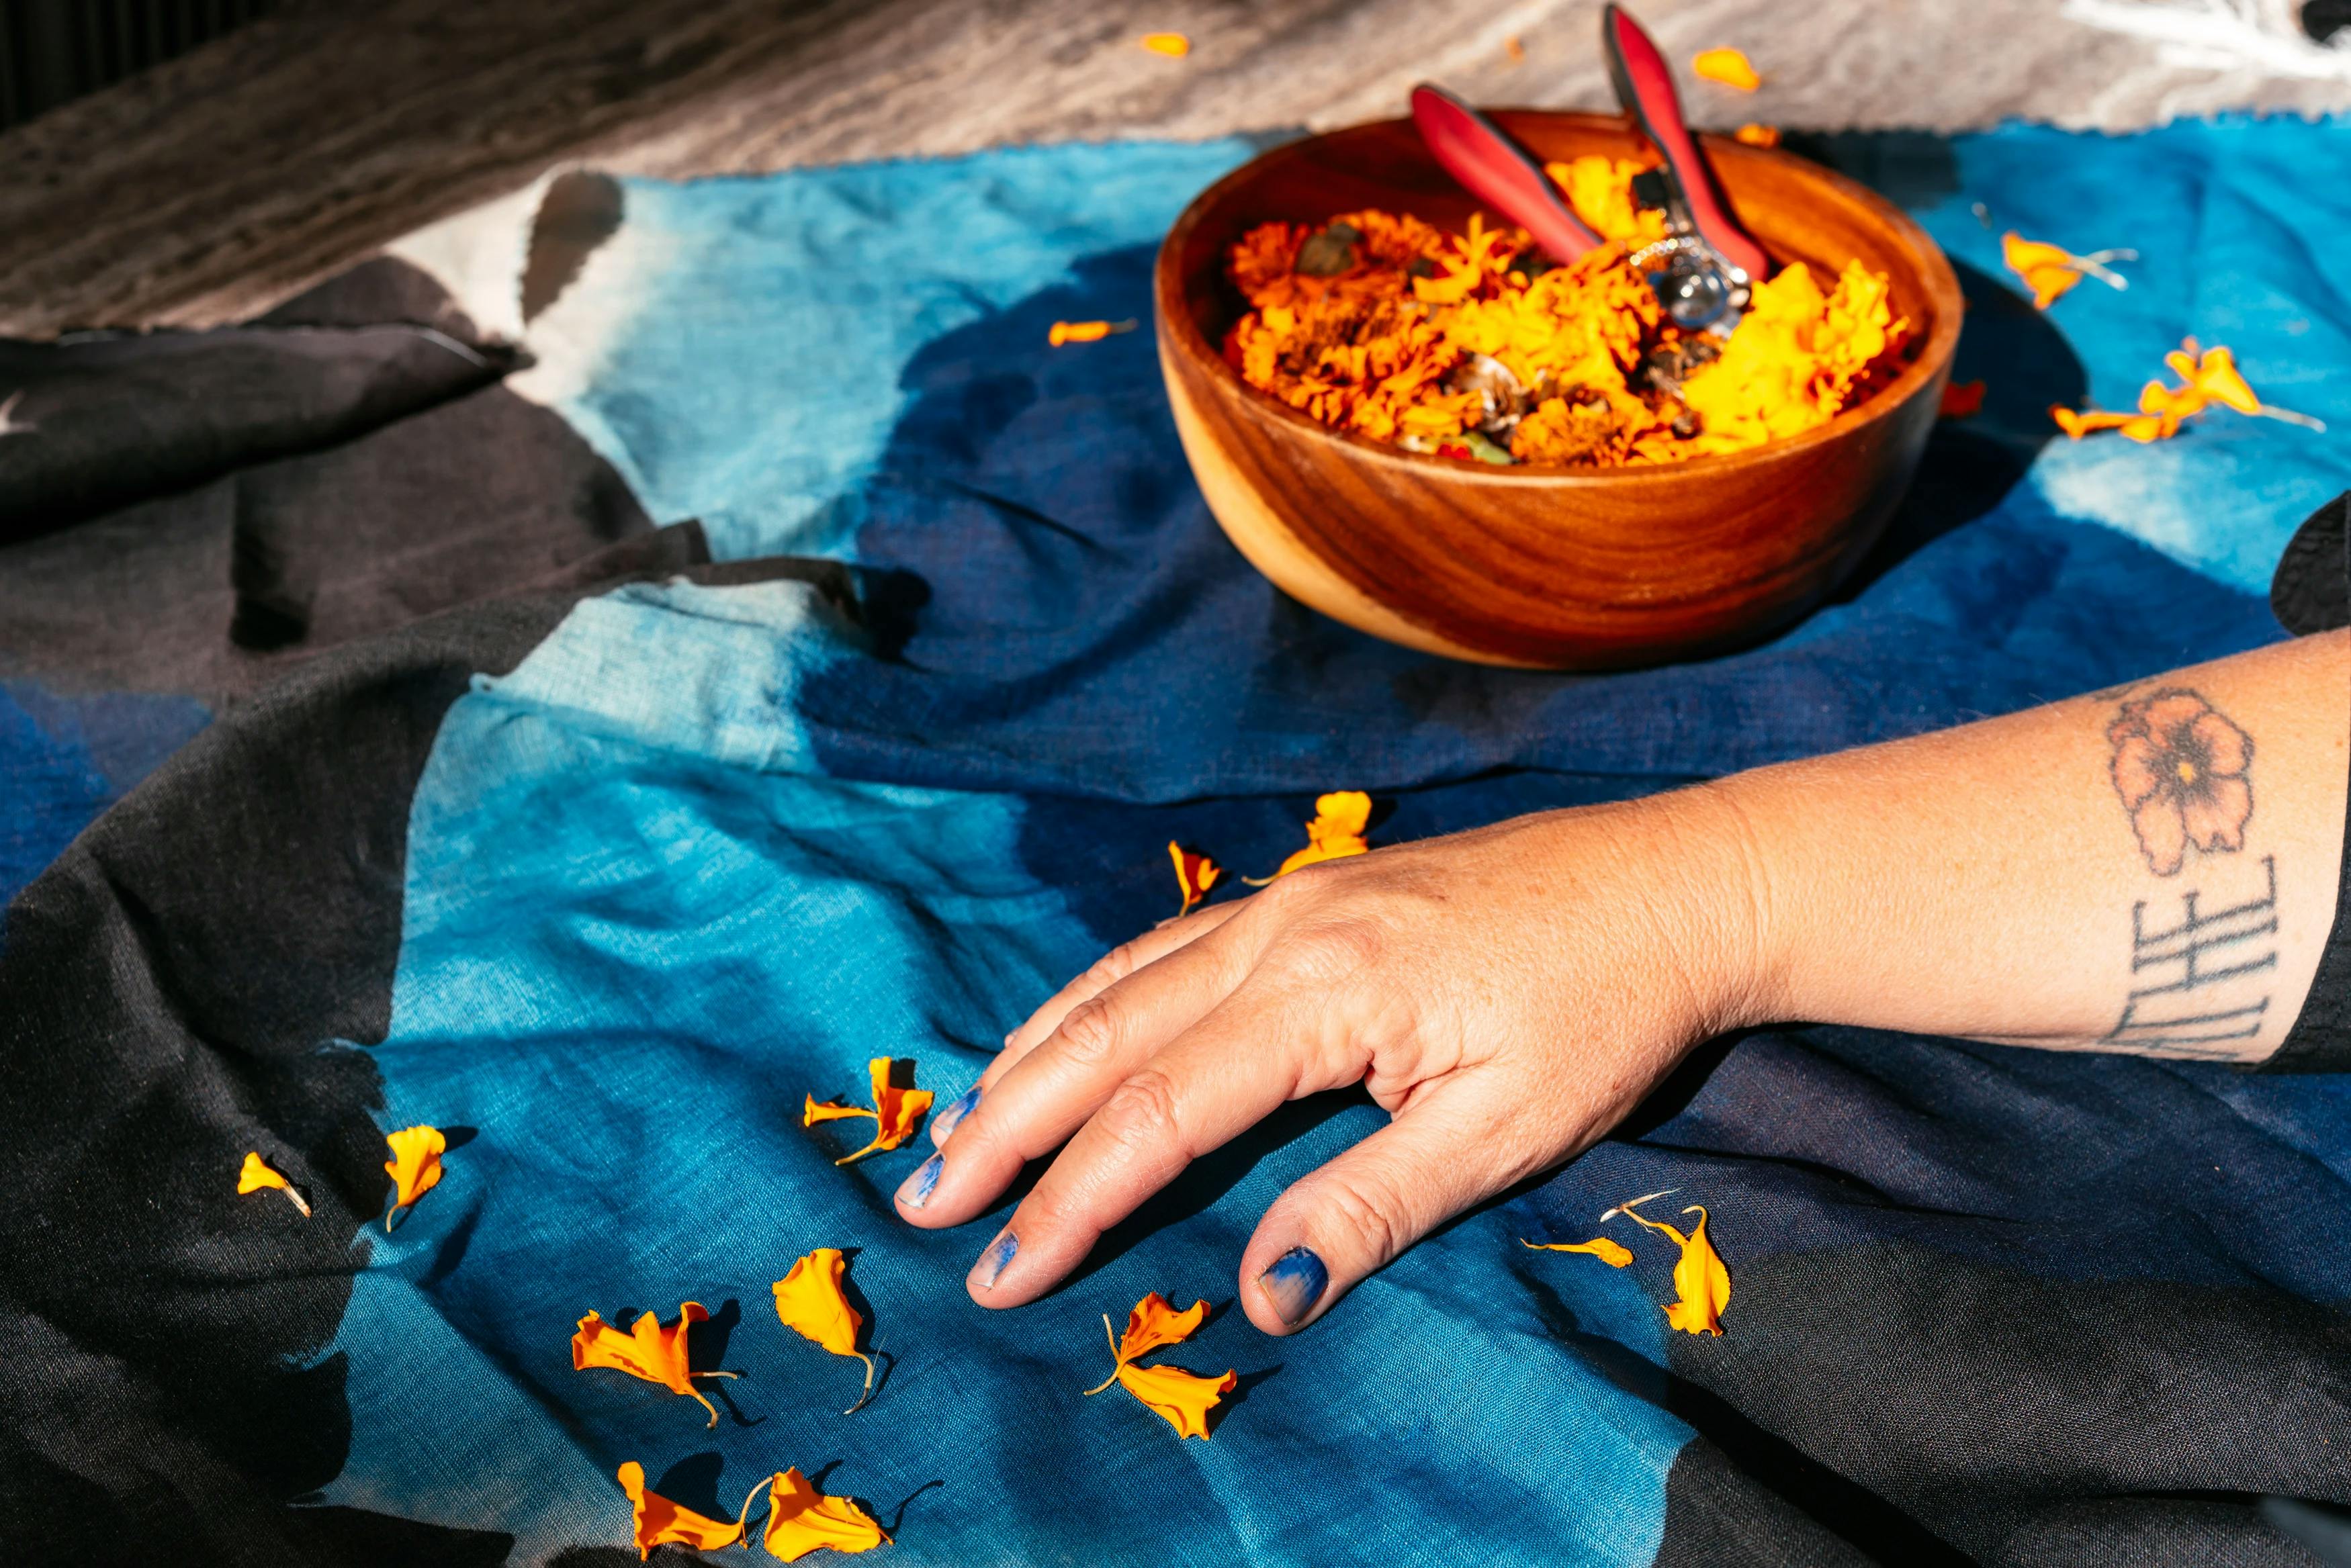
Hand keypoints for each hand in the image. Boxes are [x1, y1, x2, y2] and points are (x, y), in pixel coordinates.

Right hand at [893, 788, 1763, 1332]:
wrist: (1673, 883)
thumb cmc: (1602, 1013)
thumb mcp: (1503, 1128)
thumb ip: (1371, 1205)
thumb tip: (1259, 1295)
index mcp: (1325, 990)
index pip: (1160, 1112)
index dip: (1072, 1198)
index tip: (1002, 1270)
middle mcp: (1281, 928)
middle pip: (1111, 1037)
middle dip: (1011, 1125)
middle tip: (930, 1201)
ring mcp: (1289, 897)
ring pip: (1122, 980)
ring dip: (1033, 1055)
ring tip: (963, 1124)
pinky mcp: (1309, 890)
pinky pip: (1165, 944)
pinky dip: (1093, 994)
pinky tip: (1062, 1028)